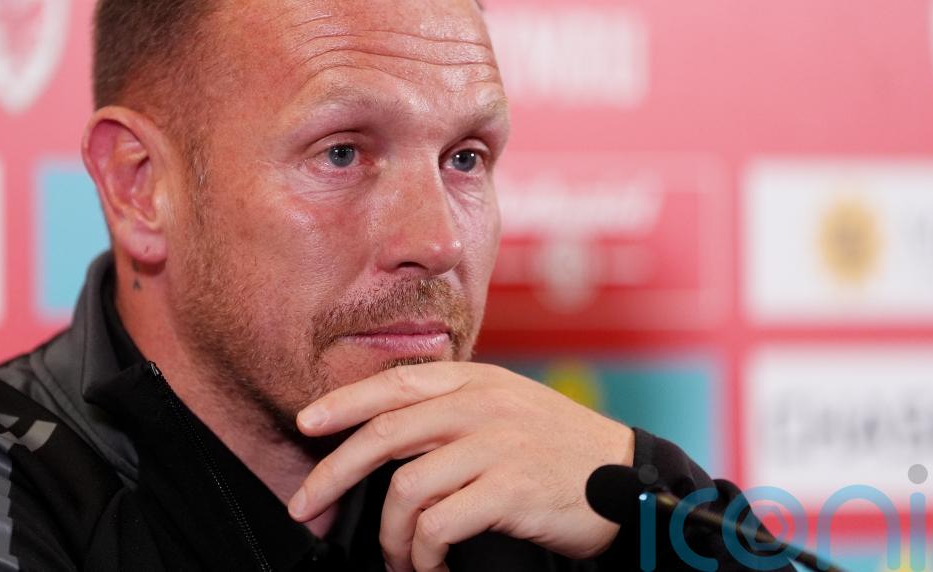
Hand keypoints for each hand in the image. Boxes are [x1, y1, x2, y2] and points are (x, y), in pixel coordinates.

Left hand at [287, 362, 634, 571]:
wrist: (627, 478)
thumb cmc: (559, 449)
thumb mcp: (508, 407)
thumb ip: (455, 409)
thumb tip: (390, 432)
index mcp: (475, 380)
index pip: (393, 384)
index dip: (342, 403)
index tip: (306, 424)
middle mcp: (481, 405)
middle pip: (383, 435)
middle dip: (332, 474)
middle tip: (306, 505)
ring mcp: (495, 445)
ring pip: (406, 490)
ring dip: (390, 536)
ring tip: (397, 559)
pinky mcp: (510, 489)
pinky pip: (439, 525)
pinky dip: (424, 555)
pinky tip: (432, 566)